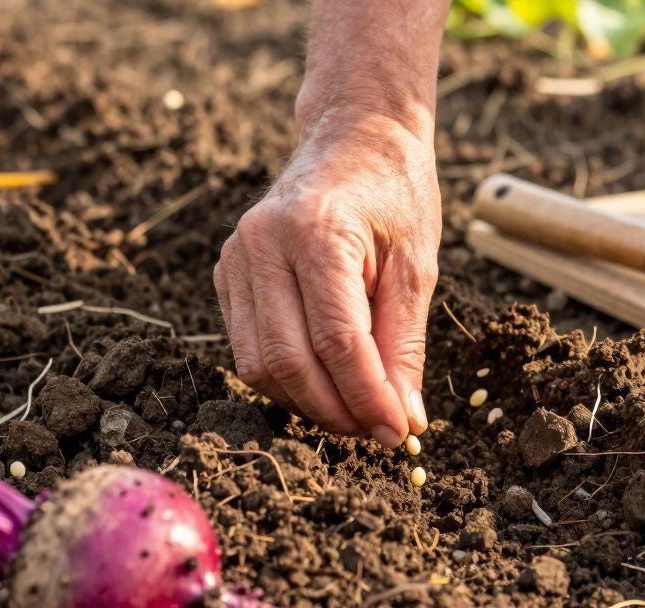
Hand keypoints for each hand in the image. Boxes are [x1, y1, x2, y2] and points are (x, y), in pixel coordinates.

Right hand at [213, 117, 439, 446]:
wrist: (353, 137)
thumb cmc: (393, 194)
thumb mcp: (417, 264)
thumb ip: (404, 344)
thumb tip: (404, 419)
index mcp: (315, 231)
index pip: (337, 341)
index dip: (368, 397)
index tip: (399, 432)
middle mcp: (262, 243)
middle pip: (288, 361)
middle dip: (336, 410)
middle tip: (378, 430)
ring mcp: (235, 257)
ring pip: (258, 366)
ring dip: (308, 403)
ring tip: (355, 410)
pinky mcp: (226, 273)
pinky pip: (249, 348)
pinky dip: (287, 379)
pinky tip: (327, 380)